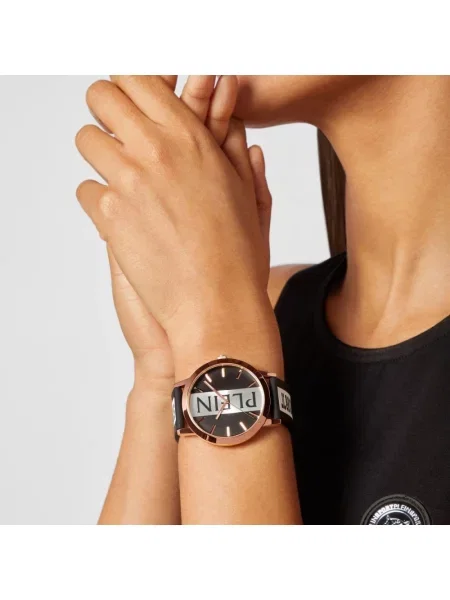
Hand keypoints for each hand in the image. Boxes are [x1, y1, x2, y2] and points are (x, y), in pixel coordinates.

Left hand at [76, 76, 277, 377]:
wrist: (216, 303)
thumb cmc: (237, 254)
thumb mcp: (248, 193)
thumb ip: (232, 148)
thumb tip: (229, 122)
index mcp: (191, 136)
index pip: (139, 78)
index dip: (130, 88)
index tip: (133, 104)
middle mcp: (155, 149)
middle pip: (100, 96)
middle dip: (105, 112)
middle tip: (119, 136)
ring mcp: (128, 180)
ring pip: (86, 141)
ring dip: (100, 158)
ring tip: (124, 184)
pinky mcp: (109, 215)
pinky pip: (86, 190)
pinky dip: (101, 203)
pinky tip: (126, 221)